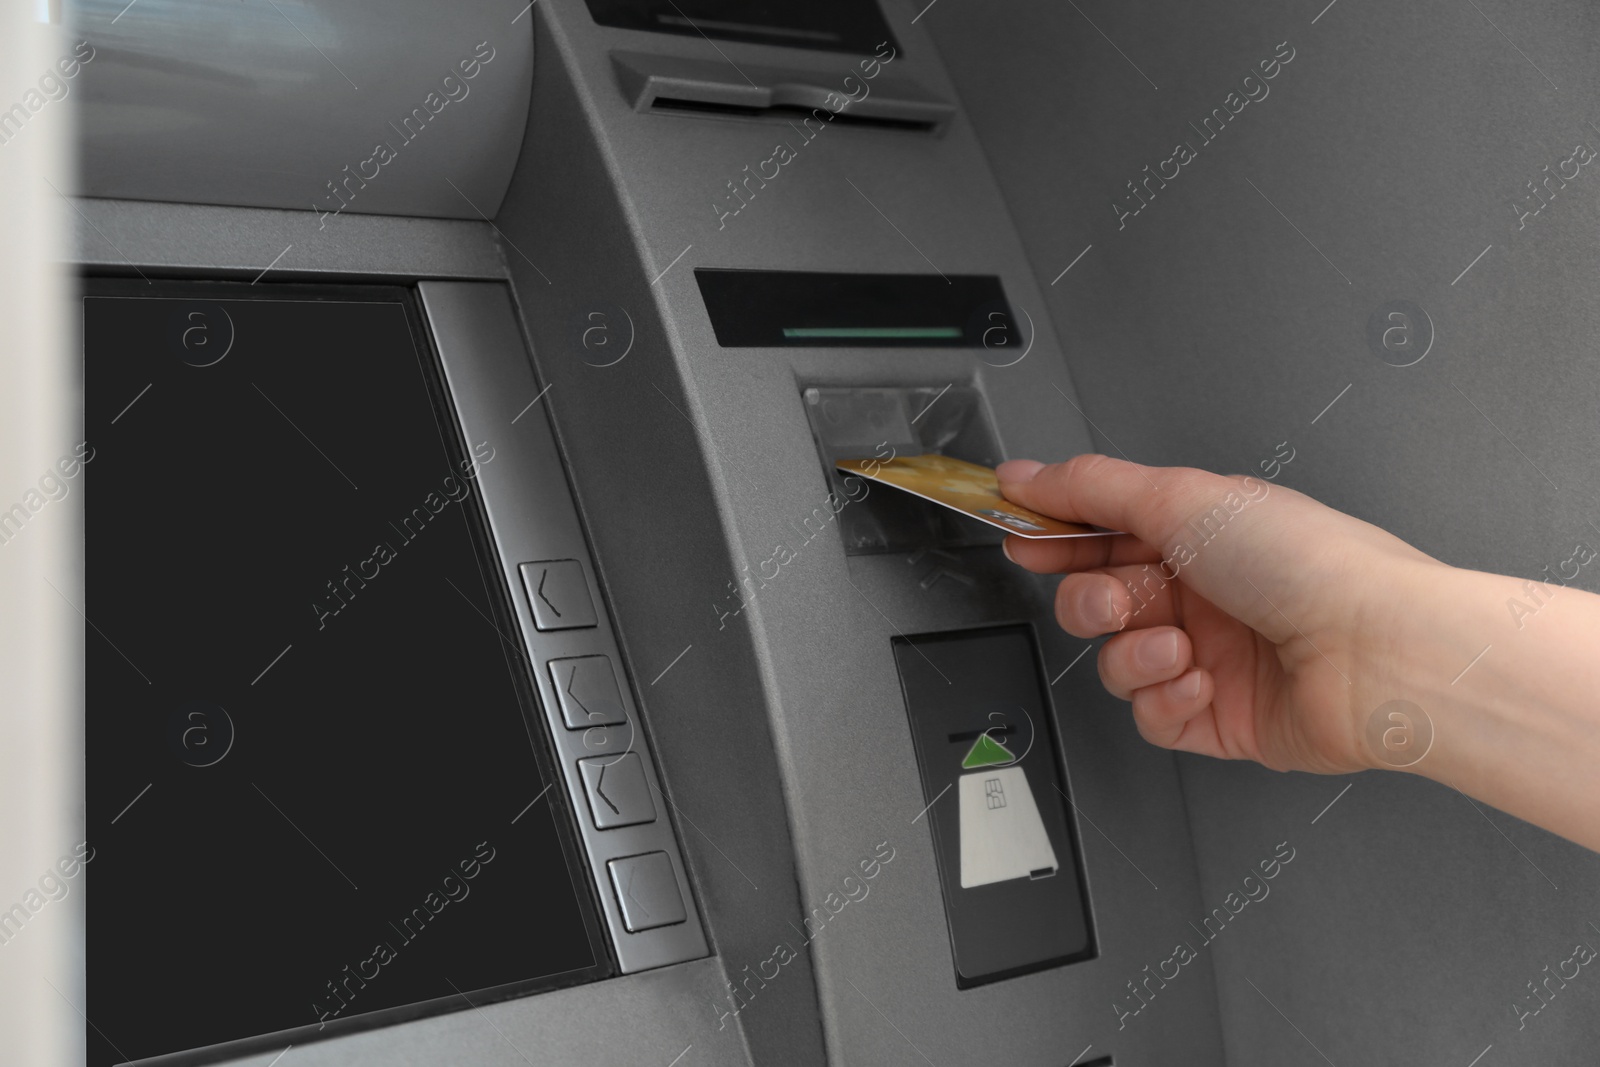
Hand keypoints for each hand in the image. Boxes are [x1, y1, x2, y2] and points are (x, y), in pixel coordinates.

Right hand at [996, 454, 1445, 774]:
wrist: (1376, 654)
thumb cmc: (1309, 566)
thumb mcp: (1183, 499)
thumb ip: (1091, 487)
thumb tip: (1026, 474)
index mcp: (1200, 531)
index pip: (1101, 531)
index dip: (1056, 536)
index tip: (1021, 536)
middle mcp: (1204, 592)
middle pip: (1097, 600)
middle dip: (1092, 602)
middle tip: (1118, 601)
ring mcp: (1210, 656)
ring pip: (1117, 662)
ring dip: (1134, 654)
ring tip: (1176, 646)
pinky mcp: (1218, 718)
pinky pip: (1151, 716)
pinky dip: (1165, 699)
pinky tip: (1199, 680)